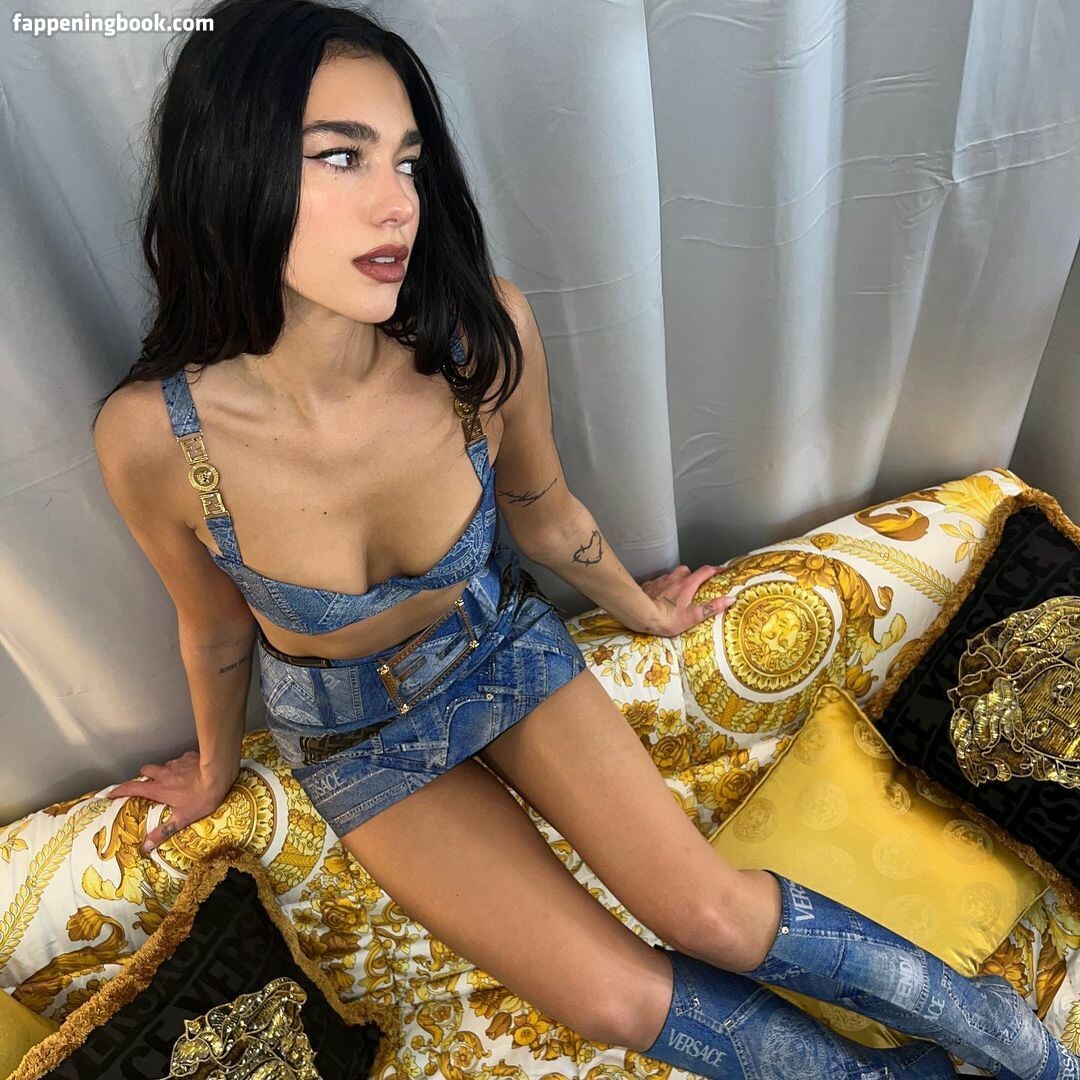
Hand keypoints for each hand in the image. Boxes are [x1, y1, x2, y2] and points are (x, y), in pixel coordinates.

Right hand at [105, 750, 237, 854]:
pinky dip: (181, 766)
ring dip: (164, 771)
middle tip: (150, 786)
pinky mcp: (189, 756)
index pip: (132, 788)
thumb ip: (163, 831)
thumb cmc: (201, 797)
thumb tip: (145, 847)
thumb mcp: (182, 818)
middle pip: (146, 770)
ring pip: (164, 765)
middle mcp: (164, 773)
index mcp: (158, 789)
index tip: (110, 793)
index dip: (119, 790)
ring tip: (173, 780)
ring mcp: (176, 763)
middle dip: (145, 776)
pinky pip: (180, 760)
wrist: (219, 773)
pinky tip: (191, 772)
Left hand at [640, 563, 734, 636]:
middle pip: (686, 571)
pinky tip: (660, 596)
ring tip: (677, 592)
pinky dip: (662, 586)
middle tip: (694, 586)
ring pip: (671, 575)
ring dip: (676, 580)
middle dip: (692, 575)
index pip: (705, 571)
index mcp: (687, 584)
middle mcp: (674, 578)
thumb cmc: (668, 618)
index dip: (715, 570)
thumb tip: (730, 599)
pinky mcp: (649, 585)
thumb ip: (712, 607)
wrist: (641, 614)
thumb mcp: (694, 616)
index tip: (721, 570)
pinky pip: (658, 582)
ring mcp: (660, 580)